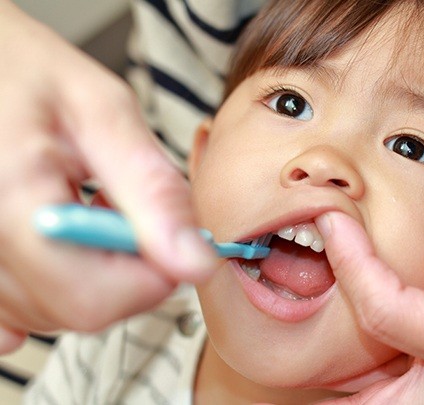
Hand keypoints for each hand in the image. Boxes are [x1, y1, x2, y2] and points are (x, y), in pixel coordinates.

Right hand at [0, 2, 215, 352]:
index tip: (170, 238)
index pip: (92, 299)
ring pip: (48, 313)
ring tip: (87, 211)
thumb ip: (152, 192)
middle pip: (74, 310)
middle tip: (127, 213)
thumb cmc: (26, 69)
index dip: (150, 278)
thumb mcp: (104, 113)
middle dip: (126, 274)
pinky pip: (11, 310)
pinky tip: (58, 244)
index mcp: (12, 203)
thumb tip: (195, 259)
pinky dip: (52, 283)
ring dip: (92, 274)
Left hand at [316, 167, 423, 400]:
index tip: (331, 221)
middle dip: (327, 382)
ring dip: (334, 377)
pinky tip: (335, 334)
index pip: (390, 317)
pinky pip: (387, 372)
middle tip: (281, 351)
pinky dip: (355, 362)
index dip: (355, 269)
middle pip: (376, 400)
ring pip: (377, 394)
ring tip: (295, 346)